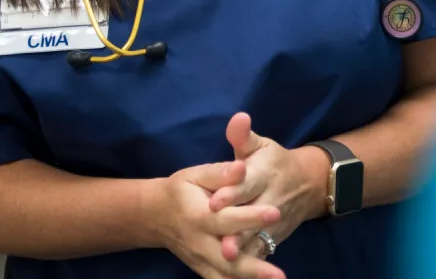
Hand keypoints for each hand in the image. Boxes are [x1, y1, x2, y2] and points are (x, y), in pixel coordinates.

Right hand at [145, 159, 285, 278]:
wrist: (156, 215)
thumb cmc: (180, 190)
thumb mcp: (196, 175)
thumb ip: (220, 173)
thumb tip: (241, 168)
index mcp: (199, 216)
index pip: (228, 219)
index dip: (251, 217)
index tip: (275, 213)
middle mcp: (200, 243)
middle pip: (228, 260)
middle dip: (254, 268)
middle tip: (279, 274)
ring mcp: (201, 261)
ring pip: (225, 276)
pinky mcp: (203, 270)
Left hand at [208, 114, 328, 261]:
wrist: (309, 183)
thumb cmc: (273, 161)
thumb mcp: (261, 145)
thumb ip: (243, 136)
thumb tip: (237, 117)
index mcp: (264, 173)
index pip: (247, 184)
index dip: (232, 192)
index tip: (214, 201)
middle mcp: (271, 199)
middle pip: (253, 215)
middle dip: (238, 228)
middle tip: (222, 241)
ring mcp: (275, 221)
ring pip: (259, 237)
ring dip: (245, 249)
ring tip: (228, 257)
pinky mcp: (275, 237)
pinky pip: (263, 252)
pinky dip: (253, 264)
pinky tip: (235, 274)